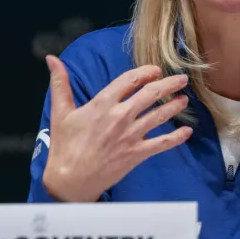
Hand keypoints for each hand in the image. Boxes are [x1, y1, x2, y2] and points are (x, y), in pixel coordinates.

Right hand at [42, 55, 192, 201]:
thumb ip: (60, 83)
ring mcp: (131, 136)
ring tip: (185, 100)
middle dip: (169, 84)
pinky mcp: (137, 154)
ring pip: (160, 116)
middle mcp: (120, 117)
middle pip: (151, 94)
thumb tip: (52, 59)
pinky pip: (162, 143)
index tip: (155, 70)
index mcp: (102, 104)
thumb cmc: (65, 146)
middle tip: (181, 79)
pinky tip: (187, 132)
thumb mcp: (60, 112)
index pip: (130, 80)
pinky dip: (177, 138)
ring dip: (175, 106)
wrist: (71, 179)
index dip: (146, 72)